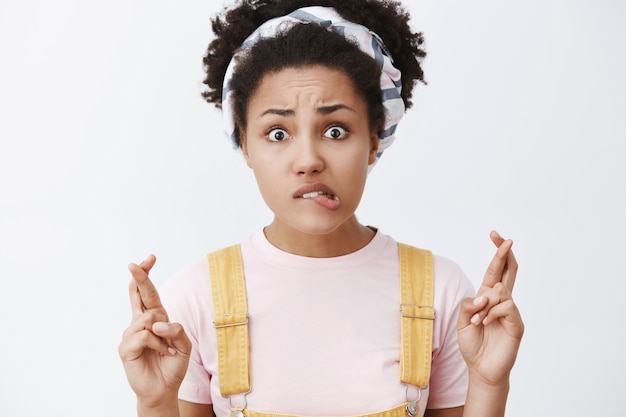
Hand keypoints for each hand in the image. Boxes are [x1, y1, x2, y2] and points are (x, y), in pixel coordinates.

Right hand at [118, 254, 191, 408]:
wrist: (164, 389)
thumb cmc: (172, 364)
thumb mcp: (183, 344)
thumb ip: (176, 329)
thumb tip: (156, 322)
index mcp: (154, 318)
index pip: (147, 293)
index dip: (146, 275)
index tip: (149, 258)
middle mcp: (140, 323)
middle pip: (137, 294)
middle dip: (139, 277)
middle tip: (135, 264)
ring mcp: (130, 334)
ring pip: (148, 317)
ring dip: (164, 334)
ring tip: (168, 349)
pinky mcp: (126, 348)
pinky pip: (145, 335)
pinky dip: (159, 344)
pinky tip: (163, 353)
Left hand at [457, 231, 523, 386]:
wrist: (481, 369)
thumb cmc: (473, 344)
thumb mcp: (462, 320)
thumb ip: (468, 304)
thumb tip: (483, 295)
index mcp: (488, 297)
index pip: (495, 270)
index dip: (497, 253)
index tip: (495, 235)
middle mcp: (501, 301)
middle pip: (508, 271)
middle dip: (504, 253)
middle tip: (504, 238)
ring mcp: (511, 312)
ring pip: (500, 290)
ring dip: (484, 303)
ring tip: (476, 320)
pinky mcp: (516, 323)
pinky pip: (505, 306)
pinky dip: (490, 313)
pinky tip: (483, 323)